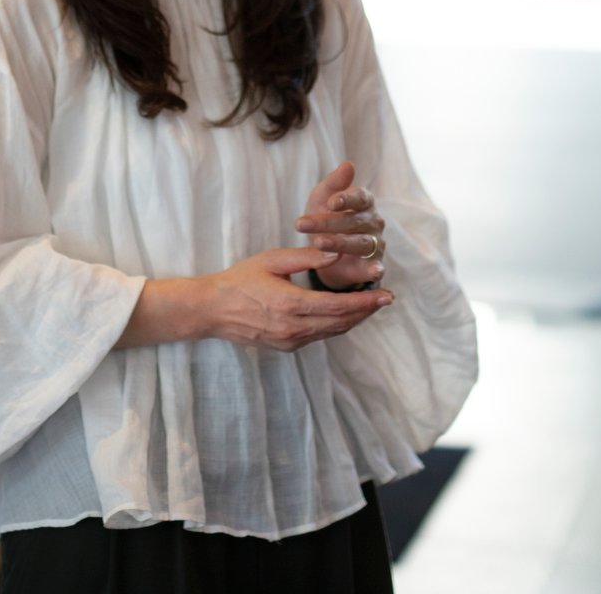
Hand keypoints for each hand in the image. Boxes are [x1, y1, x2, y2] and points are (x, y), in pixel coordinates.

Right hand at [203, 247, 391, 351]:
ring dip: (354, 320)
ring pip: (332, 332)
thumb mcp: (272, 260)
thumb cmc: (241, 279)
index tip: (386, 294)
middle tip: (387, 298)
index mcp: (291, 305)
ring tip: (372, 305)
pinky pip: (319, 336)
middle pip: (341, 323)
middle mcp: (294, 328)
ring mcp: (291, 341)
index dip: (365, 302)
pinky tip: (345, 314)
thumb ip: (305, 257)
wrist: (213, 310)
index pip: (339, 306)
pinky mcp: (287, 347)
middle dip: (366, 311)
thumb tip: (336, 253)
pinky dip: (336, 325)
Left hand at [295, 161, 385, 292]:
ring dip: (340, 243)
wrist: (324, 251)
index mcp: (364, 201)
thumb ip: (334, 183)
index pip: (360, 197)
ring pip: (361, 243)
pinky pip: (376, 267)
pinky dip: (376, 269)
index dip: (347, 199)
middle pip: (354, 221)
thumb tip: (348, 164)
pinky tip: (374, 270)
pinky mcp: (374, 265)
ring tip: (319, 243)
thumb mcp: (322, 198)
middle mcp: (374, 221)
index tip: (330, 203)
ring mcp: (375, 244)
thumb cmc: (326, 217)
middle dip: (328, 223)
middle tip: (302, 224)